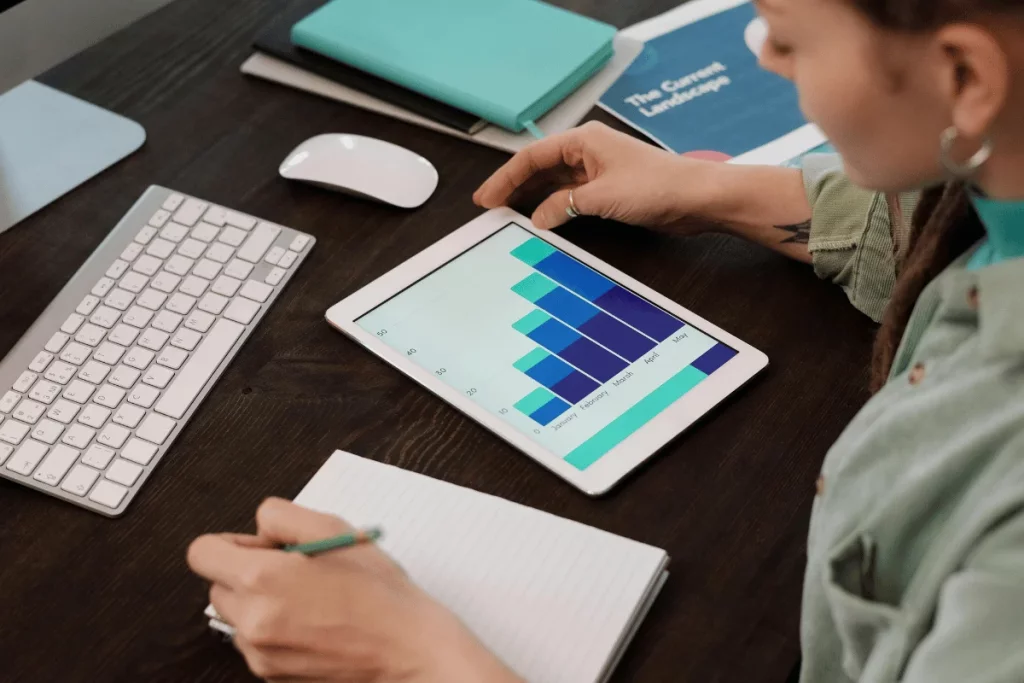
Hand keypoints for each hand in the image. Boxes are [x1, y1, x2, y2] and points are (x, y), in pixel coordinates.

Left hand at [187, 498, 519, 682]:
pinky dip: (274, 628)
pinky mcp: (270, 674)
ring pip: (235, 615)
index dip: (231, 542)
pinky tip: (313, 621)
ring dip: (259, 602)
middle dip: (246, 572)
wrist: (408, 650)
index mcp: (262, 578)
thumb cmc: (379, 593)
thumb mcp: (335, 529)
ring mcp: (259, 652)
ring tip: (309, 597)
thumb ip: (283, 516)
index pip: (202, 553)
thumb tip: (260, 528)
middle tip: (293, 568)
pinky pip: (254, 641)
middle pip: (216, 585)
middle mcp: (252, 619)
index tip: (260, 545)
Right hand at [473, 121, 723, 230]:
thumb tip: (538, 217)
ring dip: (531, 197)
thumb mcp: (601, 197)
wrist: (696, 198)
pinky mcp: (608, 190)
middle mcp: (588, 152)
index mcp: (584, 141)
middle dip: (514, 186)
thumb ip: (563, 205)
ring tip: (507, 213)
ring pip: (554, 182)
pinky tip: (541, 219)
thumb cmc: (657, 186)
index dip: (505, 177)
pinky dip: (553, 207)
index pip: (532, 156)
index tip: (486, 197)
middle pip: (540, 167)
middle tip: (489, 207)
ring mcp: (598, 171)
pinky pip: (570, 196)